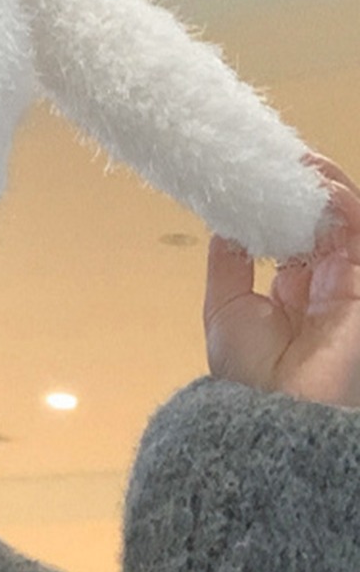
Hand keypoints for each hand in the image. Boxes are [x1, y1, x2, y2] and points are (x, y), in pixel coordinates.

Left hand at [205, 154, 359, 408]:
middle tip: (278, 159)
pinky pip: (357, 231)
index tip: (259, 176)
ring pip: (346, 220)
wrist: (268, 412)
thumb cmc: (247, 372)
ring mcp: (347, 283)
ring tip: (297, 160)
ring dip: (323, 186)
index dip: (281, 204)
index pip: (296, 236)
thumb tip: (224, 219)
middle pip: (323, 223)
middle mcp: (324, 286)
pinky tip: (314, 180)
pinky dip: (339, 201)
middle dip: (303, 188)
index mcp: (293, 294)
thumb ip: (231, 260)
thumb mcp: (226, 305)